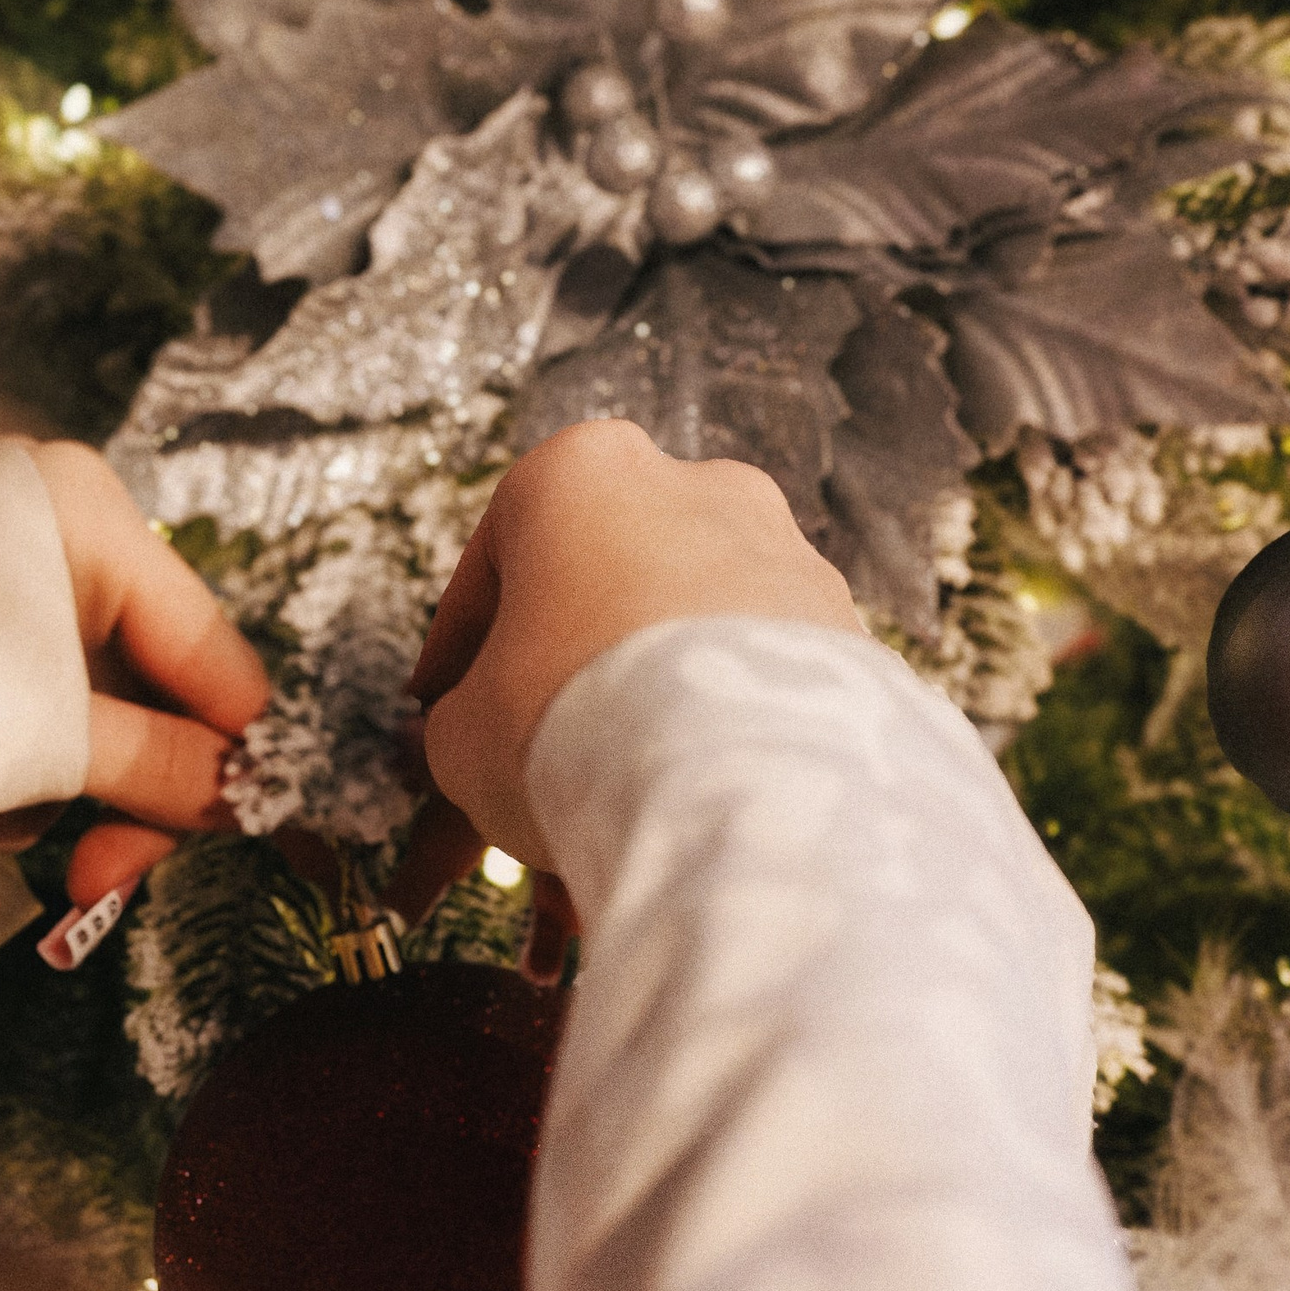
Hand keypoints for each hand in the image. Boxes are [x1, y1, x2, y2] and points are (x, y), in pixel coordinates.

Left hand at [0, 443, 266, 910]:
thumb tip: (251, 801)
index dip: (233, 755)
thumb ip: (158, 766)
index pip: (211, 652)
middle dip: (120, 790)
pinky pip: (7, 702)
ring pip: (72, 707)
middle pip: (144, 684)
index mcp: (90, 515)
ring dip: (41, 789)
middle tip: (101, 883)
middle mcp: (45, 523)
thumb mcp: (42, 736)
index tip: (245, 841)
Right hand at [408, 423, 859, 869]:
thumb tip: (482, 737)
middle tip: (533, 761)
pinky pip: (757, 691)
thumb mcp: (459, 732)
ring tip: (613, 818)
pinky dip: (721, 746)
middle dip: (569, 682)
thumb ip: (463, 715)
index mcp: (579, 471)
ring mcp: (784, 555)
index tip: (441, 705)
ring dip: (647, 722)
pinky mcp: (848, 632)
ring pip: (687, 649)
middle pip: (604, 596)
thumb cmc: (573, 728)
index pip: (494, 566)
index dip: (458, 651)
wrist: (736, 782)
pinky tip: (687, 819)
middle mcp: (695, 487)